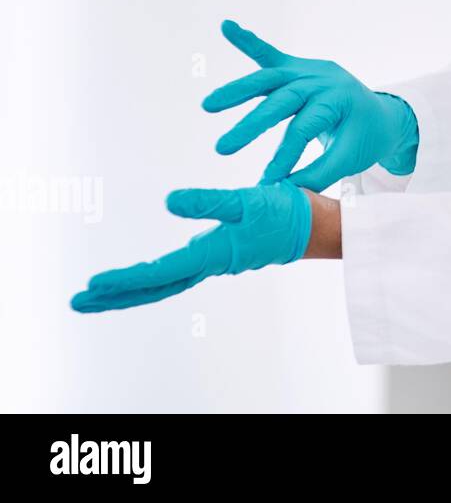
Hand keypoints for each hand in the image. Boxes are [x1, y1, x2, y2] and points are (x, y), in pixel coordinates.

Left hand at [69, 181, 311, 312]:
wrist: (319, 225)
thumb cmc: (287, 212)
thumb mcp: (248, 200)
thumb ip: (210, 201)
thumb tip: (170, 203)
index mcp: (211, 254)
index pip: (157, 273)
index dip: (123, 280)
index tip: (91, 287)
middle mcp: (209, 262)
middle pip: (154, 287)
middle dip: (116, 296)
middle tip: (78, 302)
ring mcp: (216, 260)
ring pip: (165, 282)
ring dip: (131, 288)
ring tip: (100, 291)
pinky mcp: (223, 252)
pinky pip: (179, 271)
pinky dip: (155, 276)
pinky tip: (149, 272)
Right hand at [200, 19, 418, 191]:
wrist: (382, 115)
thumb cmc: (364, 139)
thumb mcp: (349, 158)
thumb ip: (317, 174)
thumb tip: (282, 194)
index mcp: (340, 100)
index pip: (304, 129)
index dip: (284, 155)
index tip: (266, 180)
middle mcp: (323, 79)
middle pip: (282, 101)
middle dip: (251, 125)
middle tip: (222, 148)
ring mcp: (309, 69)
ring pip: (270, 77)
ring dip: (238, 91)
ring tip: (208, 105)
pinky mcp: (297, 66)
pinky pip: (270, 54)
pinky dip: (248, 42)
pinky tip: (227, 26)